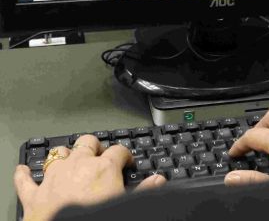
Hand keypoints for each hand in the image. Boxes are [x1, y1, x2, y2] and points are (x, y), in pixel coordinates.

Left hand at [14, 135, 165, 220]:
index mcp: (104, 167)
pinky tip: (22, 170)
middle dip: (95, 146)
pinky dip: (24, 174)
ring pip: (59, 154)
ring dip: (65, 155)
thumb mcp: (125, 204)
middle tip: (100, 155)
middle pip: (88, 142)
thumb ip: (144, 191)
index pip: (119, 150)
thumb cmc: (96, 217)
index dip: (125, 155)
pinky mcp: (34, 195)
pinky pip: (26, 180)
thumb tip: (159, 181)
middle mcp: (78, 165)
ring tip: (72, 158)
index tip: (127, 162)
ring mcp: (54, 178)